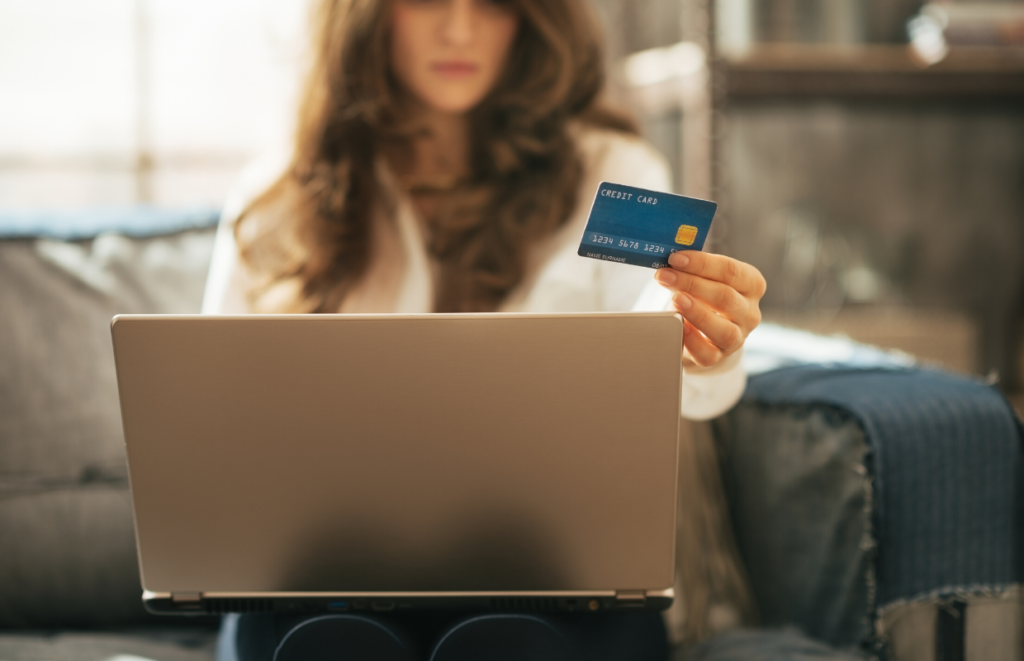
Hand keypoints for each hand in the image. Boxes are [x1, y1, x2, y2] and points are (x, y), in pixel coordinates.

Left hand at [654, 251, 765, 367]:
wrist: (709, 328)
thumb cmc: (707, 295)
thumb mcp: (707, 277)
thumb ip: (694, 268)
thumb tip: (670, 261)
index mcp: (751, 285)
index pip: (730, 271)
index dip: (701, 263)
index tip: (676, 258)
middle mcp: (750, 312)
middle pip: (725, 297)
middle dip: (691, 284)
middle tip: (664, 276)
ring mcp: (738, 336)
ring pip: (723, 330)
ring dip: (696, 313)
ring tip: (675, 300)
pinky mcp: (720, 356)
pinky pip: (708, 354)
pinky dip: (692, 341)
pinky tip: (680, 327)